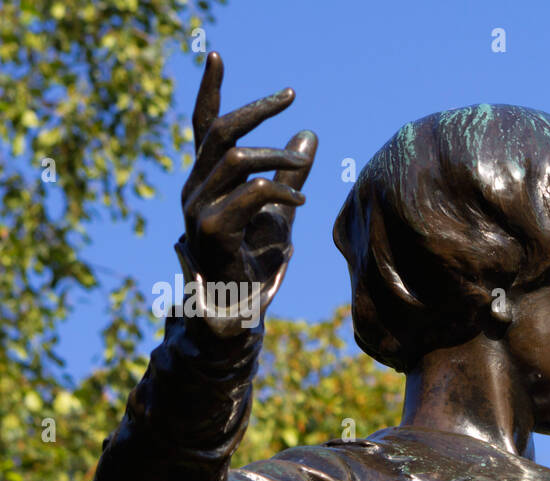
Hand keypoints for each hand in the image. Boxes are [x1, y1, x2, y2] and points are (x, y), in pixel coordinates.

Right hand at [180, 52, 316, 310]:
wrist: (238, 309)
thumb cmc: (252, 262)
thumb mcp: (278, 210)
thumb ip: (290, 175)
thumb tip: (309, 134)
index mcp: (205, 180)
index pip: (202, 125)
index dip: (210, 90)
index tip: (217, 56)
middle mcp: (195, 188)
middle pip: (219, 130)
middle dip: (255, 109)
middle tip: (289, 96)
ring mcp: (198, 208)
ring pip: (236, 157)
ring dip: (276, 157)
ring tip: (301, 168)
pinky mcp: (213, 229)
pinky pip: (250, 193)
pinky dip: (280, 191)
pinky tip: (300, 203)